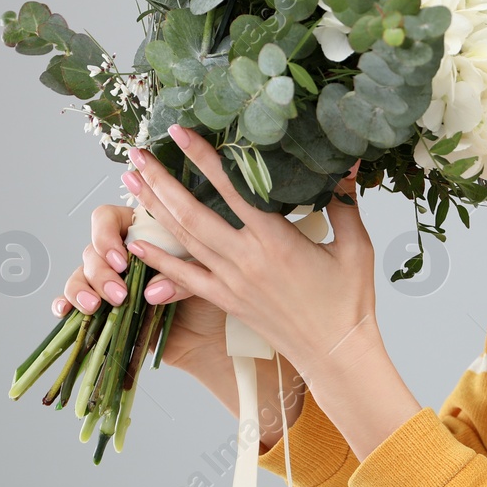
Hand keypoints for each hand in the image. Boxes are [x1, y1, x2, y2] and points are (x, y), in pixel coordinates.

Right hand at [51, 204, 228, 371]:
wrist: (207, 337)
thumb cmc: (207, 298)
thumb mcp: (202, 279)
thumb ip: (179, 278)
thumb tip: (151, 292)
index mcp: (143, 231)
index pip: (107, 218)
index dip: (106, 235)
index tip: (122, 258)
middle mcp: (122, 252)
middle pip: (92, 250)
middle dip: (101, 272)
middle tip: (120, 294)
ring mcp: (109, 279)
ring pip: (80, 274)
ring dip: (82, 289)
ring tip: (95, 306)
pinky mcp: (102, 305)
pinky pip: (72, 300)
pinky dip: (65, 303)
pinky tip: (64, 311)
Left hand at [120, 124, 378, 372]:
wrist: (335, 352)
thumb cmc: (350, 298)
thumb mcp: (355, 245)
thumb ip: (344, 200)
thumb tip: (351, 159)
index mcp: (277, 240)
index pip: (232, 189)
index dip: (203, 158)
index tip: (180, 133)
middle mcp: (246, 258)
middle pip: (192, 212)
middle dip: (161, 180)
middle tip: (137, 153)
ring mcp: (231, 281)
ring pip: (183, 239)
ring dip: (154, 209)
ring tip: (131, 181)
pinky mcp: (227, 300)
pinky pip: (185, 278)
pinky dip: (159, 260)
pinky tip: (136, 244)